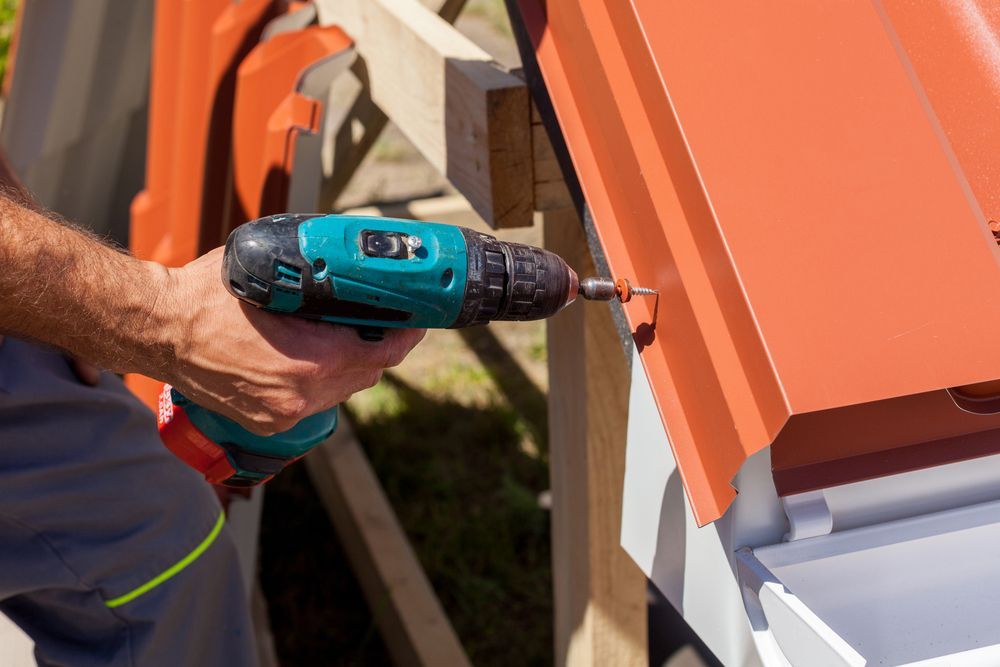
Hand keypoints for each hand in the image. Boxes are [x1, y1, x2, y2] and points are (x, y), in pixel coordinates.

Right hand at [160, 248, 425, 434]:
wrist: (157, 329)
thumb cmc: (207, 296)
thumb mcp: (273, 272)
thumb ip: (318, 283)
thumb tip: (354, 273)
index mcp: (309, 362)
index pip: (383, 353)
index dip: (405, 335)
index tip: (416, 319)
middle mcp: (301, 396)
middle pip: (367, 375)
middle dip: (380, 348)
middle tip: (385, 321)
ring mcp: (283, 414)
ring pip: (341, 391)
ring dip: (351, 366)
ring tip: (348, 337)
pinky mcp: (266, 423)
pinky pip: (313, 403)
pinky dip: (322, 382)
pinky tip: (314, 358)